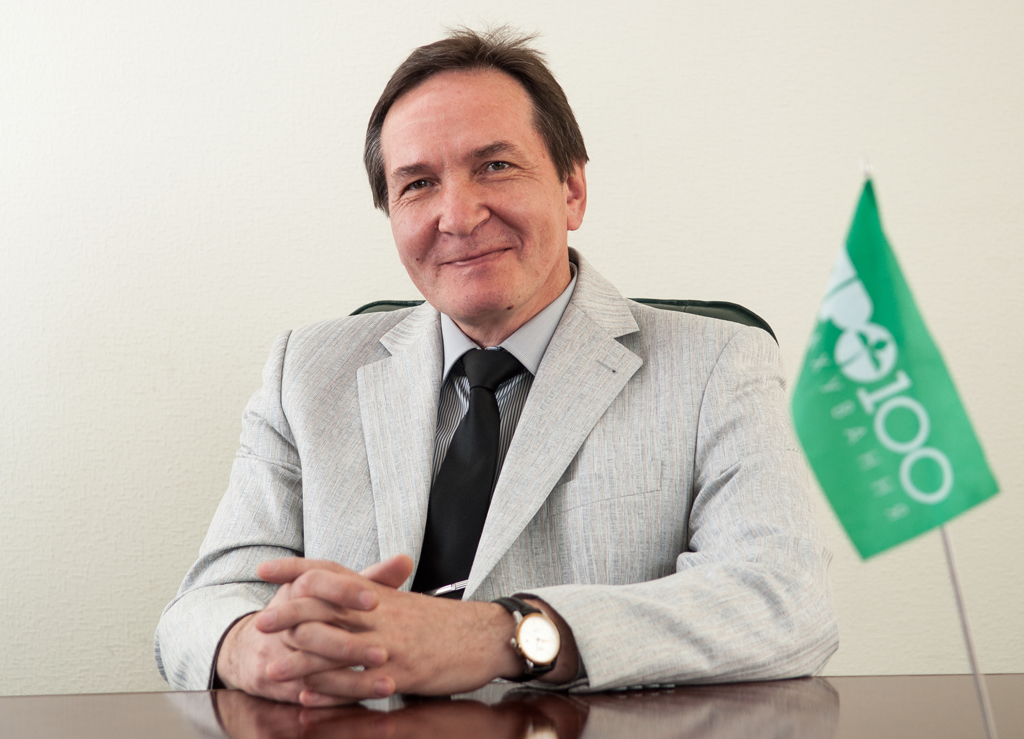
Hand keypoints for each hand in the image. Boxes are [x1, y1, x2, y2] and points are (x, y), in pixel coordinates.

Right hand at [215, 557, 410, 702]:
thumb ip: (372, 578)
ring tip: (385, 680)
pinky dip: (337, 696)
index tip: (375, 599)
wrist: (256, 644)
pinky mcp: (280, 681)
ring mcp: (280, 652)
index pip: (316, 581)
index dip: (344, 590)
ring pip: (312, 664)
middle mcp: (285, 619)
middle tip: (384, 651)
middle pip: (312, 629)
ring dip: (349, 675)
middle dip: (348, 643)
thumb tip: (406, 561)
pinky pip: (309, 690)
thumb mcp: (335, 590)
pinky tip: (363, 697)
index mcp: (297, 588)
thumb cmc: (309, 610)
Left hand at [256, 557, 525, 704]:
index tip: (265, 569)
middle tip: (260, 623)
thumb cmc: (445, 623)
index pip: (330, 572)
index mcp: (379, 593)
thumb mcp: (406, 604)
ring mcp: (388, 643)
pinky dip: (330, 692)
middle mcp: (379, 613)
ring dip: (299, 661)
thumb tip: (345, 594)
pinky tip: (309, 698)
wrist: (486, 636)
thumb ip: (374, 598)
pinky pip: (357, 683)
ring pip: (334, 649)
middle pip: (324, 607)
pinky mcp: (400, 672)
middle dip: (288, 614)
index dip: (296, 568)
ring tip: (270, 670)